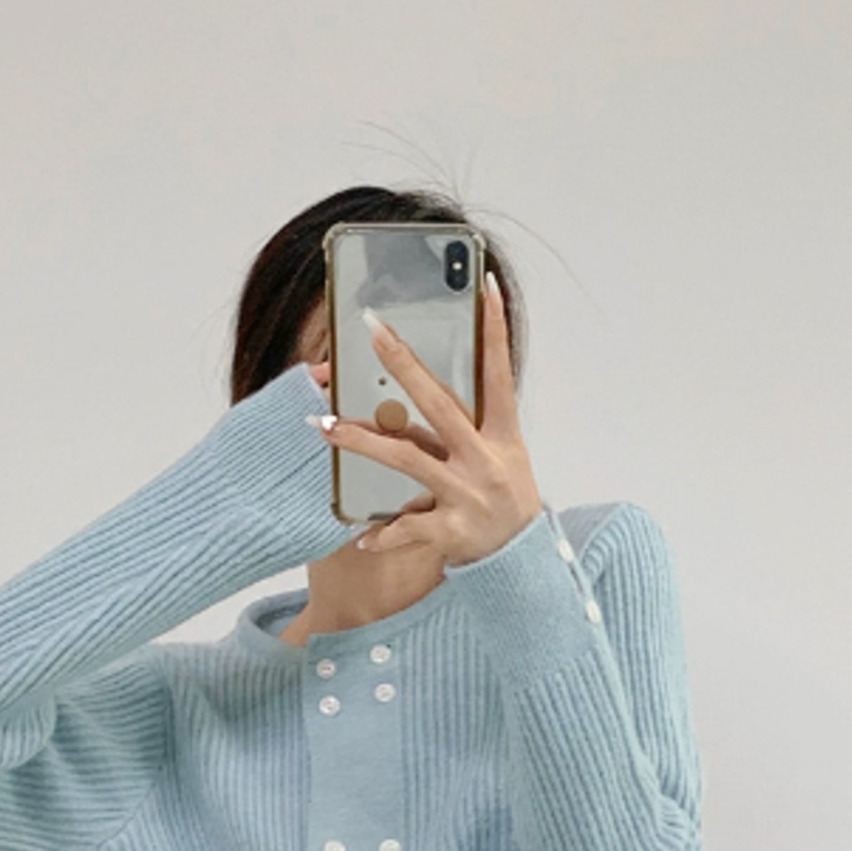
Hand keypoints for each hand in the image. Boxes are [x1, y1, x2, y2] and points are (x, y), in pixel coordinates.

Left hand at [306, 273, 544, 565]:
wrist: (525, 564)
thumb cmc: (507, 502)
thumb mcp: (502, 457)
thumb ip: (465, 427)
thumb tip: (417, 389)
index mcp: (503, 437)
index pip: (499, 375)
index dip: (495, 330)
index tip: (484, 286)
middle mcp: (485, 461)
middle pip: (439, 404)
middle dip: (404, 365)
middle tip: (372, 331)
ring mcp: (467, 495)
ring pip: (406, 460)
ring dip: (362, 441)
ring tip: (326, 427)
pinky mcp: (452, 532)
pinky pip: (407, 528)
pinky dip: (382, 533)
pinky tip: (361, 536)